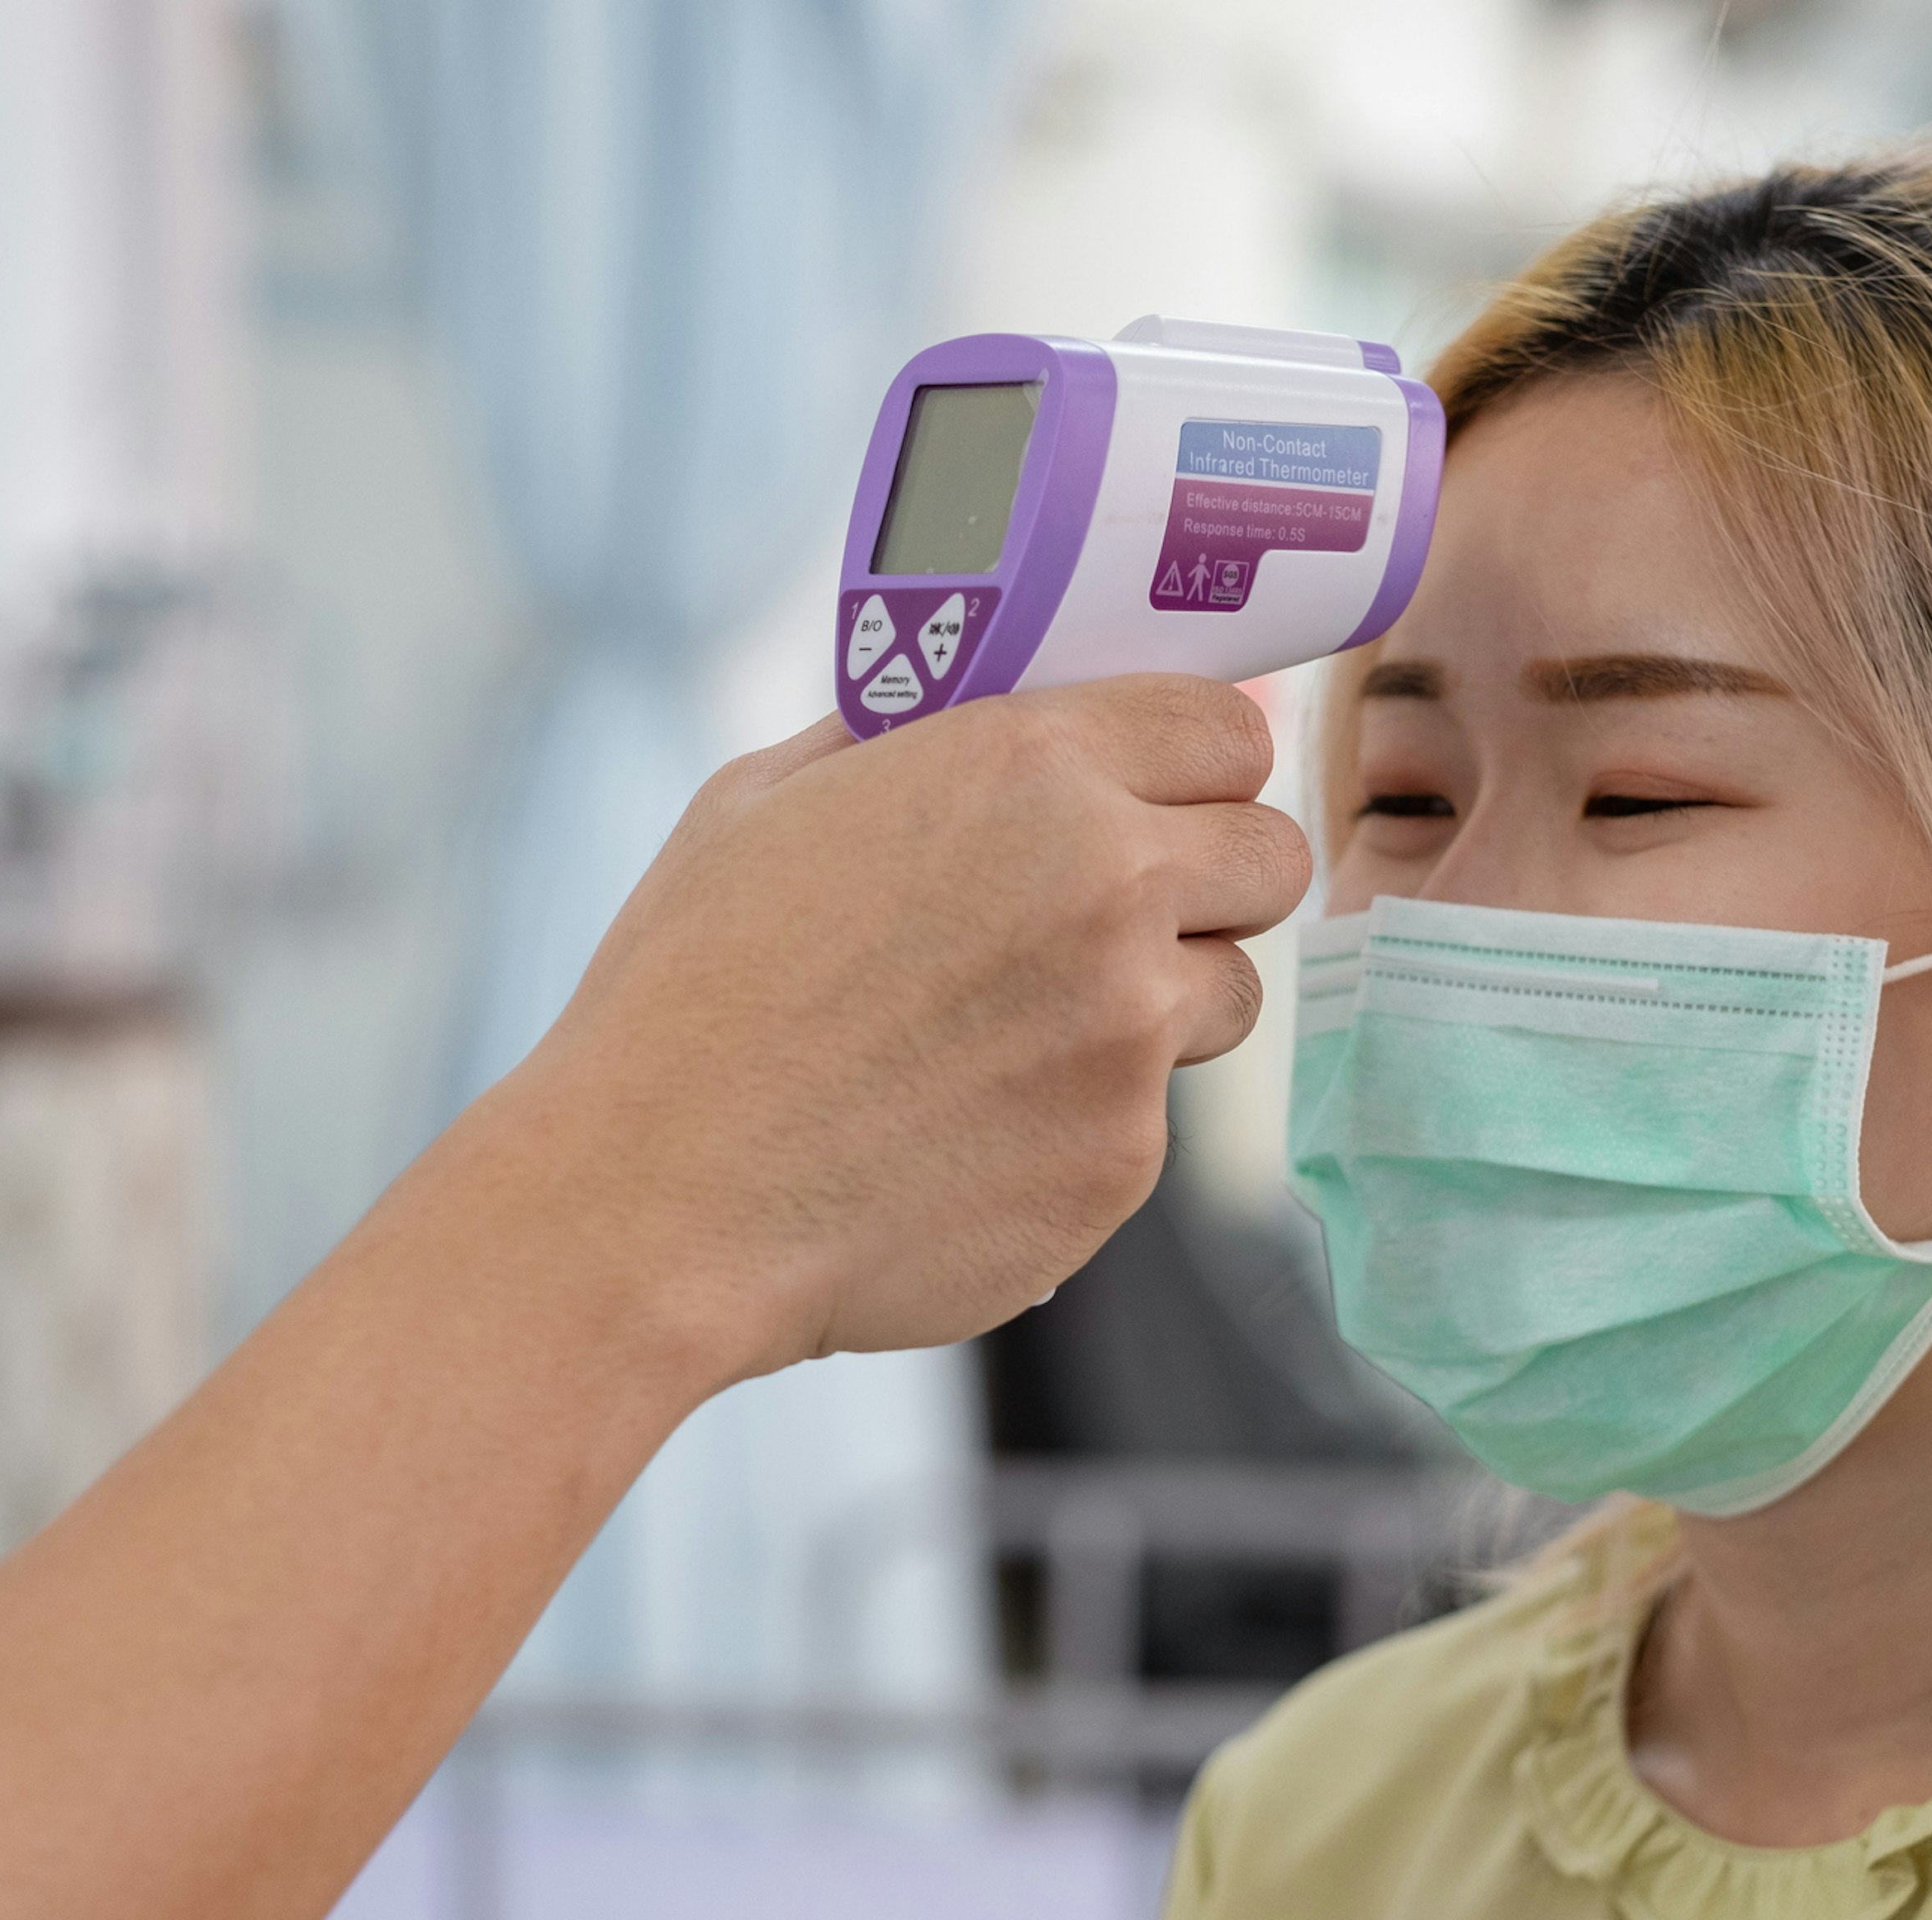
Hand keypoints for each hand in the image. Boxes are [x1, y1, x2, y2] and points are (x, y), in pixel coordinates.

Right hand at [475, 674, 1311, 1395]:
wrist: (659, 1198)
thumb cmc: (691, 991)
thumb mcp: (767, 798)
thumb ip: (910, 742)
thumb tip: (983, 710)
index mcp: (1032, 769)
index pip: (1230, 729)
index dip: (1203, 765)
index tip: (1169, 795)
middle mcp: (1111, 887)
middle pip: (1272, 857)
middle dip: (1212, 879)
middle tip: (1126, 913)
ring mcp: (1131, 1034)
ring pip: (1229, 994)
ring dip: (1160, 1004)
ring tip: (1021, 1033)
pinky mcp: (1125, 1160)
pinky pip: (1150, 1117)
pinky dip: (1084, 1120)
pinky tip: (969, 1129)